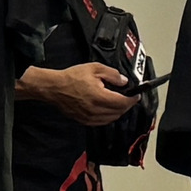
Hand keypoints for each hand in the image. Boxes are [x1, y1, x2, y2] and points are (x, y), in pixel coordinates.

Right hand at [23, 58, 139, 126]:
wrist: (54, 88)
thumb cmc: (71, 78)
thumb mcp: (95, 68)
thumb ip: (112, 74)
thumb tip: (124, 81)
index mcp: (100, 97)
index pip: (123, 103)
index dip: (132, 99)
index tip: (136, 95)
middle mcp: (95, 110)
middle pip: (119, 112)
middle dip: (126, 104)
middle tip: (128, 96)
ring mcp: (89, 118)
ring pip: (112, 118)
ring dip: (118, 111)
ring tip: (117, 101)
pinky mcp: (84, 121)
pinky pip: (102, 122)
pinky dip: (108, 116)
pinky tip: (107, 108)